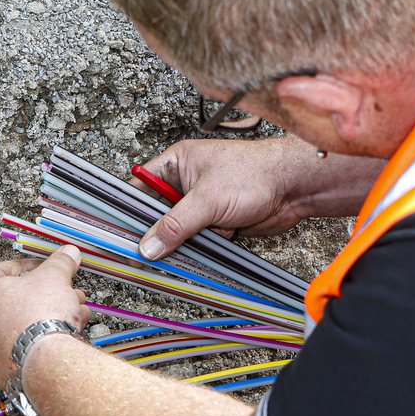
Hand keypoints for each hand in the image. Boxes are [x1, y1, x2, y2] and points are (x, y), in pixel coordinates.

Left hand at [0, 246, 91, 385]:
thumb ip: (60, 262)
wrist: (44, 363)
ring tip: (75, 312)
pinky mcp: (2, 370)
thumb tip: (68, 253)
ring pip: (22, 325)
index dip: (27, 266)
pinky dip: (44, 338)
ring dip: (50, 315)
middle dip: (46, 294)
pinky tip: (68, 332)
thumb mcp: (53, 277)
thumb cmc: (37, 317)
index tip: (44, 267)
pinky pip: (24, 347)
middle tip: (65, 291)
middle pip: (15, 300)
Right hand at [134, 137, 382, 258]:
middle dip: (160, 231)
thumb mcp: (207, 199)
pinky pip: (200, 240)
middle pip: (159, 214)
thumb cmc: (254, 173)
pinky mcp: (218, 221)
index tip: (120, 231)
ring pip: (180, 231)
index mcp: (177, 163)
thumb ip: (175, 224)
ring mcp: (203, 203)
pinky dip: (206, 245)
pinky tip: (217, 239)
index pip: (141, 187)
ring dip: (186, 240)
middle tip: (148, 251)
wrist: (294, 186)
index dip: (131, 210)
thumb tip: (149, 245)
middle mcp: (187, 182)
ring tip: (193, 242)